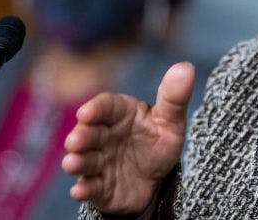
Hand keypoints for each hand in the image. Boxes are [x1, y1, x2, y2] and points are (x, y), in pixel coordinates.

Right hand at [62, 62, 193, 214]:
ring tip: (72, 163)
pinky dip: (84, 189)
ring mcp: (98, 162)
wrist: (155, 181)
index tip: (87, 113)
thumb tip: (186, 67)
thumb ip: (174, 98)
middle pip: (88, 132)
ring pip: (84, 160)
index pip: (105, 106)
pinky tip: (80, 191)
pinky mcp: (97, 186)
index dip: (95, 109)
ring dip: (76, 161)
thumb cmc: (157, 143)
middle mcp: (103, 136)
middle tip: (75, 141)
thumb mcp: (170, 122)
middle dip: (80, 136)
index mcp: (119, 113)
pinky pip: (89, 187)